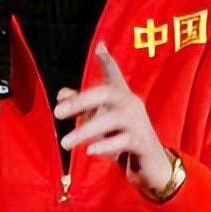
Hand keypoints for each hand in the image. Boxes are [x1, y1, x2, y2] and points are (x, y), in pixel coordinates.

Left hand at [54, 42, 172, 194]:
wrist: (152, 164)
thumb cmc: (123, 138)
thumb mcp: (101, 120)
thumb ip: (83, 107)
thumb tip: (61, 95)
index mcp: (121, 96)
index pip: (114, 74)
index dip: (107, 61)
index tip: (99, 47)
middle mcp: (131, 104)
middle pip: (107, 92)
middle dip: (81, 100)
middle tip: (57, 113)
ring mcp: (138, 122)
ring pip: (112, 118)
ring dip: (86, 129)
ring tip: (65, 142)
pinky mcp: (142, 142)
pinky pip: (123, 140)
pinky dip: (105, 145)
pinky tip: (89, 150)